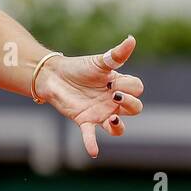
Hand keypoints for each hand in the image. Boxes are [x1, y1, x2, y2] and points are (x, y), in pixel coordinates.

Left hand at [38, 35, 143, 158]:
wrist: (53, 75)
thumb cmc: (78, 67)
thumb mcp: (98, 61)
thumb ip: (116, 54)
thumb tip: (132, 39)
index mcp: (119, 86)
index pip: (137, 89)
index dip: (129, 86)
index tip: (113, 80)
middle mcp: (113, 102)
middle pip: (135, 108)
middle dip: (129, 103)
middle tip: (113, 94)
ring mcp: (100, 113)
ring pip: (119, 127)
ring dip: (118, 126)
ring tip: (112, 121)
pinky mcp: (84, 120)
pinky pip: (91, 135)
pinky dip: (92, 143)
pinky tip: (93, 152)